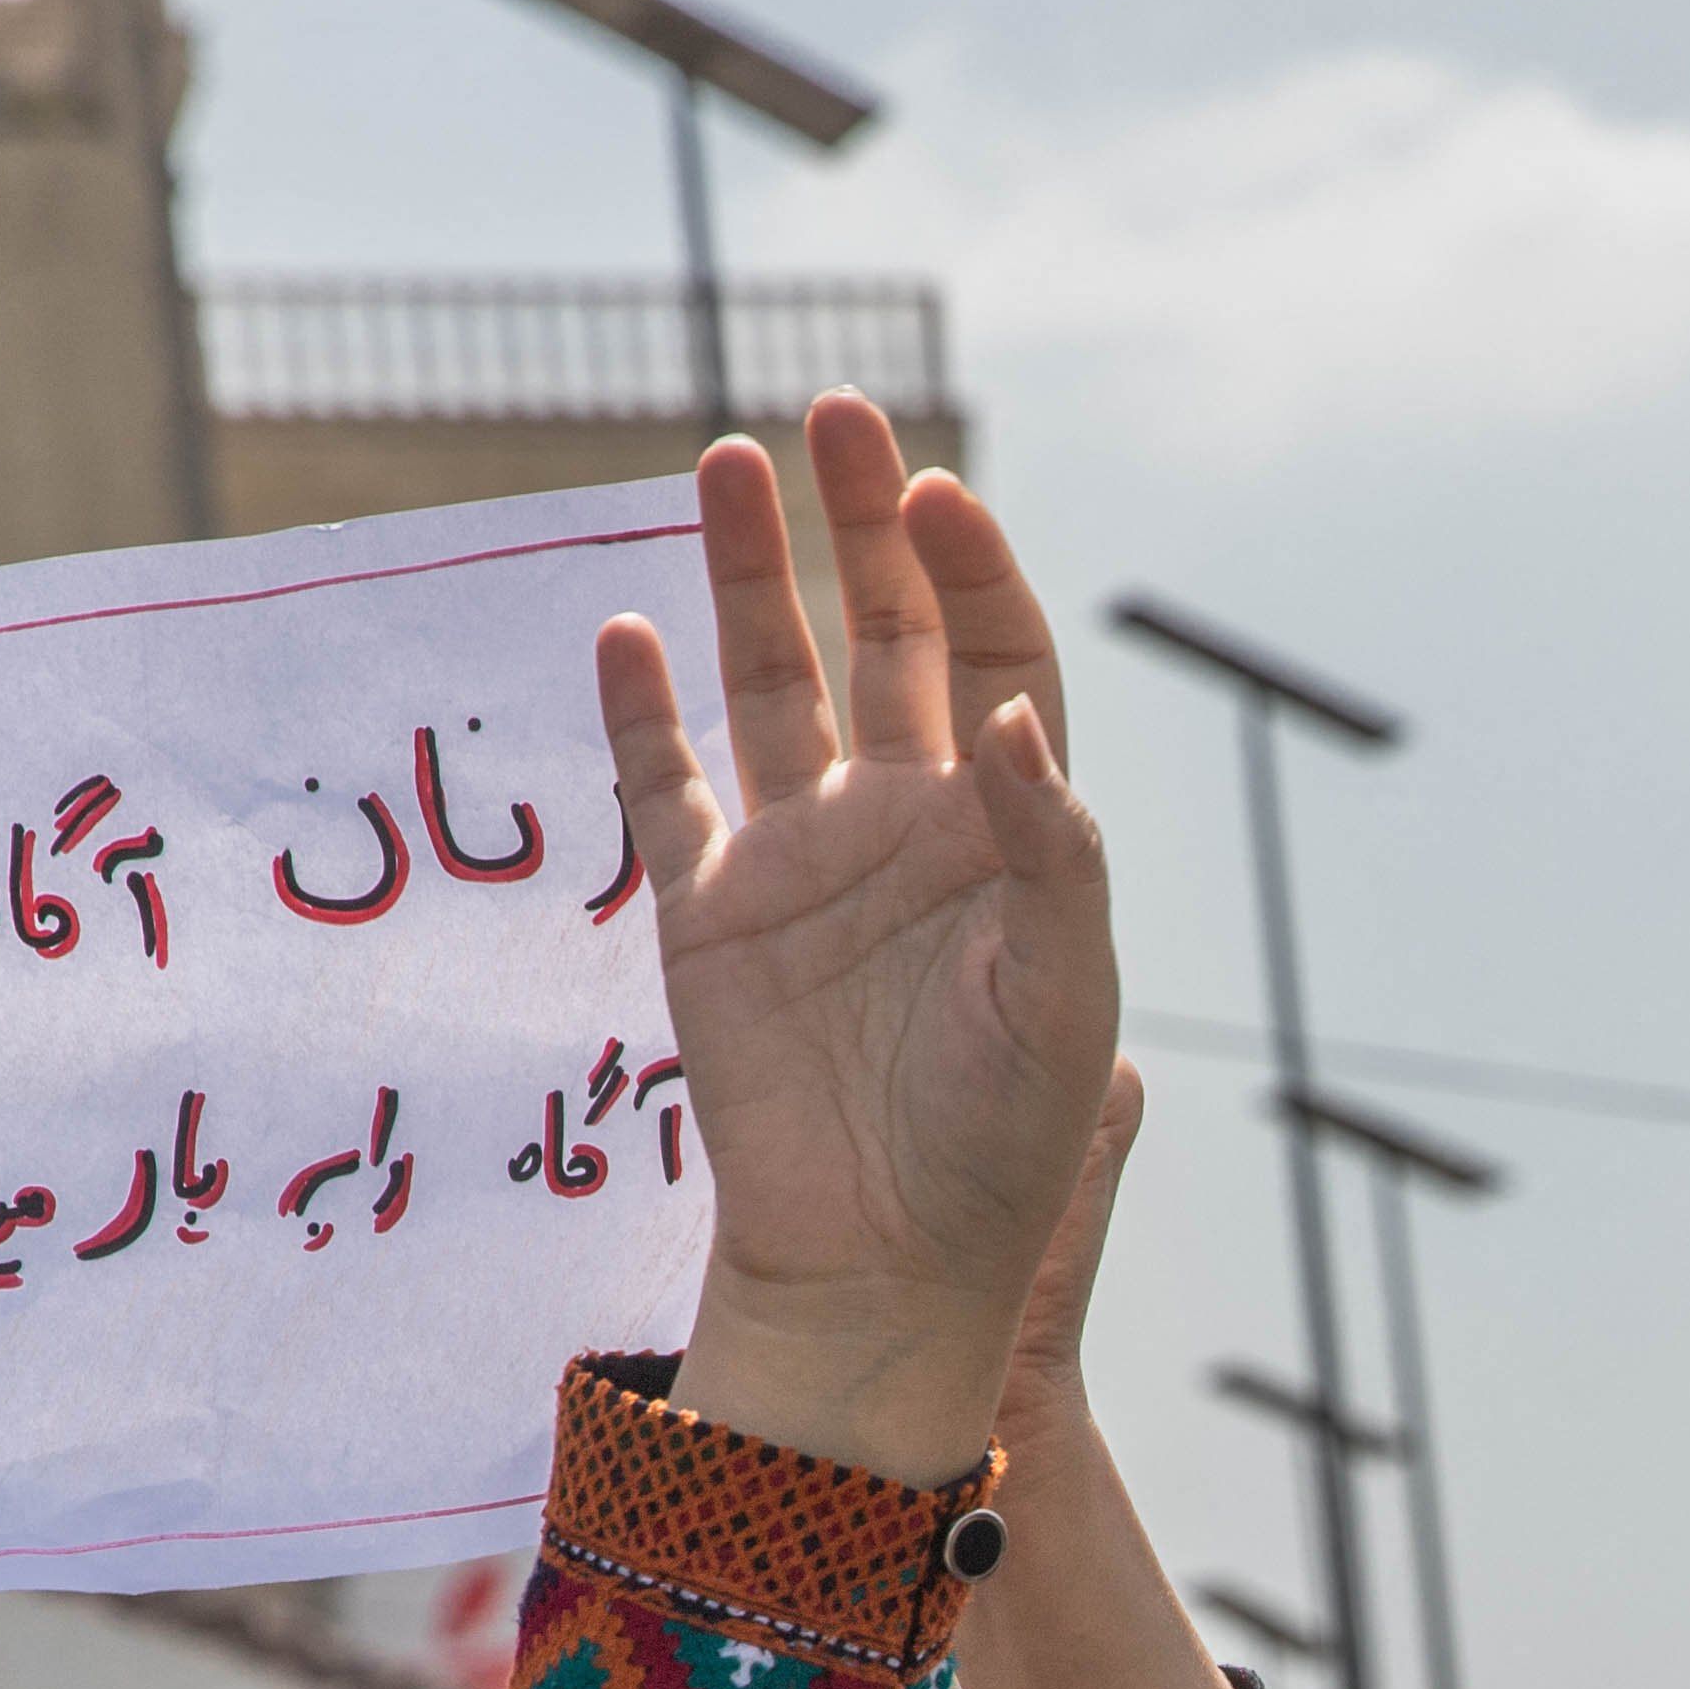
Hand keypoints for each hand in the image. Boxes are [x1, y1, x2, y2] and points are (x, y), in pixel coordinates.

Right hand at [605, 393, 1120, 1488]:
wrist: (883, 1272)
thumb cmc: (1000, 1152)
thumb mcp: (1062, 999)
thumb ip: (1049, 852)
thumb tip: (1013, 714)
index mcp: (1006, 832)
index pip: (996, 660)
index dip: (973, 571)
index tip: (938, 499)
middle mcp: (904, 823)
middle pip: (884, 635)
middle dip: (863, 524)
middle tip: (835, 416)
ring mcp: (801, 861)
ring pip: (770, 679)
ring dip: (747, 573)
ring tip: (728, 458)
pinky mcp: (709, 914)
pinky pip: (664, 790)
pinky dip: (641, 709)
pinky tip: (627, 624)